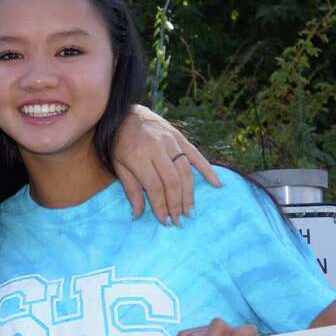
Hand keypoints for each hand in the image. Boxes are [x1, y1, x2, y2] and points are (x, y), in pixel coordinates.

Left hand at [113, 105, 220, 224]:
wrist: (124, 114)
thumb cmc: (119, 143)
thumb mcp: (118, 166)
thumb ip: (131, 190)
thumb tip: (138, 215)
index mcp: (138, 156)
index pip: (154, 186)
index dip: (161, 205)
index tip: (166, 221)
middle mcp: (156, 148)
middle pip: (172, 180)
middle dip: (177, 203)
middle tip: (180, 220)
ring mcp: (170, 140)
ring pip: (185, 170)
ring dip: (190, 193)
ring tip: (190, 210)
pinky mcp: (179, 136)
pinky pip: (196, 154)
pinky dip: (207, 169)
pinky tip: (217, 184)